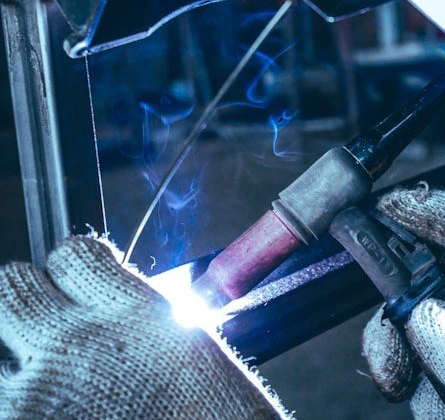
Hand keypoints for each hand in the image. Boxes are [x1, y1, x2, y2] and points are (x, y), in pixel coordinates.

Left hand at [0, 237, 286, 419]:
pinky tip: (51, 415)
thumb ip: (131, 315)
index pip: (70, 253)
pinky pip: (0, 403)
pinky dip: (17, 405)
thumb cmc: (213, 418)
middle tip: (45, 328)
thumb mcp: (184, 348)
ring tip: (49, 385)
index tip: (75, 287)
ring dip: (14, 363)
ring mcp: (32, 399)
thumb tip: (97, 305)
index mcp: (130, 312)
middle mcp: (73, 345)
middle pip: (10, 286)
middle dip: (26, 302)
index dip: (72, 270)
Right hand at [362, 185, 444, 418]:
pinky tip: (438, 417)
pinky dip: (423, 397)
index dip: (441, 210)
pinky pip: (437, 377)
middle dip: (404, 305)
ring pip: (433, 331)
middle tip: (387, 357)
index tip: (390, 205)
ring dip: (409, 362)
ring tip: (415, 400)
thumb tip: (426, 311)